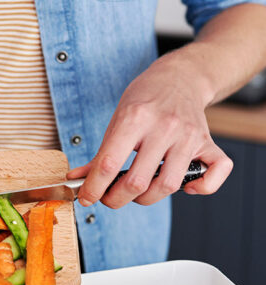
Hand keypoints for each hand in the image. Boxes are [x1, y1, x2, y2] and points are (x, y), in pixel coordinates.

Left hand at [67, 52, 232, 208]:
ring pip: (168, 185)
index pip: (109, 164)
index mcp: (135, 118)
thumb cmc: (145, 100)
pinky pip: (216, 173)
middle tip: (109, 197)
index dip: (94, 188)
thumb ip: (99, 155)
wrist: (180, 77)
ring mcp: (188, 136)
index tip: (87, 197)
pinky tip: (184, 187)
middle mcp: (164, 127)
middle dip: (116, 199)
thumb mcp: (116, 120)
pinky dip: (201, 188)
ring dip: (146, 199)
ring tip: (136, 192)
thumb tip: (77, 181)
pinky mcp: (208, 143)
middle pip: (137, 182)